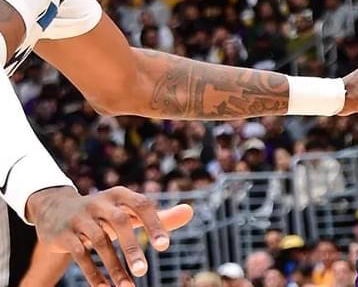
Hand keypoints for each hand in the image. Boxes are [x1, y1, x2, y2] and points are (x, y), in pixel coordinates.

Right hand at [26, 186, 192, 286]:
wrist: (57, 210)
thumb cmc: (105, 213)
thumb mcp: (129, 211)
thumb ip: (159, 215)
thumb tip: (190, 211)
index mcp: (120, 195)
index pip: (141, 204)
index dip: (154, 223)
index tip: (164, 246)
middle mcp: (100, 203)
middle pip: (119, 222)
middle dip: (131, 248)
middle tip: (144, 271)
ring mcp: (81, 218)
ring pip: (99, 242)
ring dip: (114, 266)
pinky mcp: (65, 235)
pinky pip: (79, 255)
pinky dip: (93, 273)